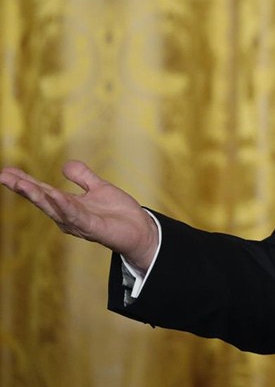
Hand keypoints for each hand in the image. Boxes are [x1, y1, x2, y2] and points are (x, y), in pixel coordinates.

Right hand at [0, 161, 158, 271]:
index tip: (5, 171)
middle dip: (23, 188)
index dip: (25, 182)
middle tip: (3, 176)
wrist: (140, 229)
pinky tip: (54, 195)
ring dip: (37, 196)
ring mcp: (79, 223)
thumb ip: (83, 177)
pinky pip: (76, 216)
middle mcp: (68, 216)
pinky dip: (64, 206)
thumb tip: (64, 165)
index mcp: (68, 206)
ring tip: (21, 183)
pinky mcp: (93, 228)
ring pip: (54, 208)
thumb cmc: (118, 213)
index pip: (43, 191)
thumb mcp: (99, 188)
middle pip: (42, 199)